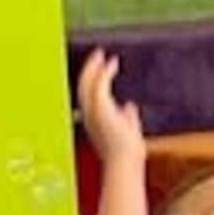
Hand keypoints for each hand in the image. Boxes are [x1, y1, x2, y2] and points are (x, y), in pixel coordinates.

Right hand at [74, 46, 146, 166]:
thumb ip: (128, 117)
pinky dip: (105, 71)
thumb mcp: (127, 129)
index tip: (101, 67)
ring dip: (94, 66)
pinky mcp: (100, 107)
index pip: (88, 95)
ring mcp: (92, 111)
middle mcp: (89, 114)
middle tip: (98, 54)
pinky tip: (113, 62)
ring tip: (102, 54)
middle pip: (83, 86)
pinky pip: (99, 84)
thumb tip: (129, 106)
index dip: (92, 79)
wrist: (125, 160)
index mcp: (93, 120)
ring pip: (87, 83)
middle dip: (90, 69)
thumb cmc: (127, 151)